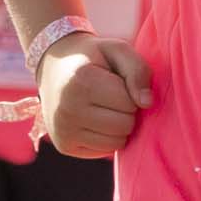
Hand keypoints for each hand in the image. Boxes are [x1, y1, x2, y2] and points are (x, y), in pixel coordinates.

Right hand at [37, 32, 151, 159]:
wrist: (53, 67)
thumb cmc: (93, 58)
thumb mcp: (117, 50)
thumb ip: (138, 70)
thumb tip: (147, 103)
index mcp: (81, 81)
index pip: (130, 103)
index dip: (130, 92)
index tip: (116, 82)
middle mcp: (67, 109)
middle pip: (124, 125)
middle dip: (126, 112)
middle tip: (111, 97)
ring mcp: (63, 130)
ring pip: (116, 142)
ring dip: (118, 127)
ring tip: (103, 108)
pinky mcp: (64, 145)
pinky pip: (103, 151)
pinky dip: (106, 137)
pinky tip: (94, 121)